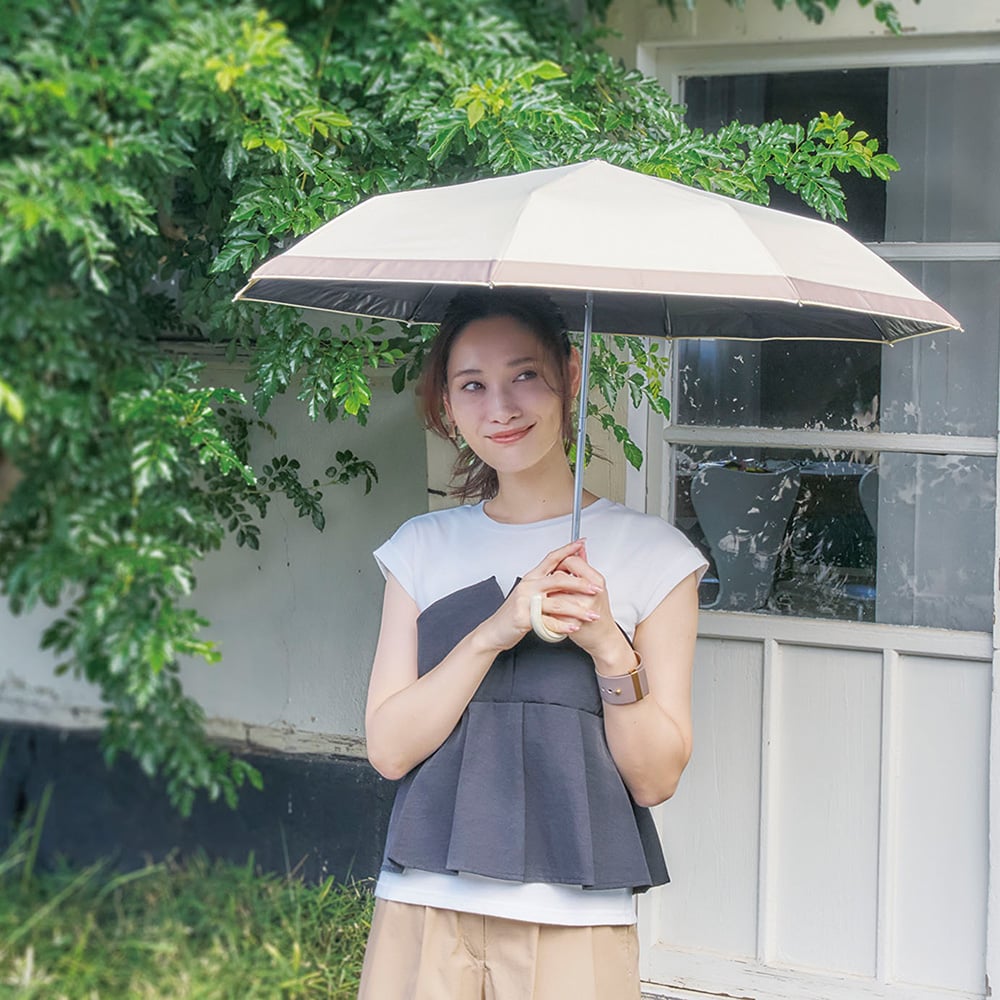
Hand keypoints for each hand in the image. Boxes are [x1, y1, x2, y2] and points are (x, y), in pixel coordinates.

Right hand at [476, 540, 604, 652]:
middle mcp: (528, 586)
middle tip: (596, 589)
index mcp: (532, 577)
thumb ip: (548, 582)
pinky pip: (549, 621)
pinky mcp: (524, 617)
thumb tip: (564, 572)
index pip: (552, 558)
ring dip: (578, 610)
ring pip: (557, 603)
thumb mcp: (531, 593)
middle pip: (558, 579)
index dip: (568, 549)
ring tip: (591, 616)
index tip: (582, 543)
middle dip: (581, 584)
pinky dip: (564, 626)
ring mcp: (525, 601)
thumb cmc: (516, 612)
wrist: (495, 630)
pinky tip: (574, 627)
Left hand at [545, 546, 623, 661]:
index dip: (561, 562)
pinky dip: (547, 609)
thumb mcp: (595, 586)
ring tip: (554, 599)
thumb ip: (584, 566)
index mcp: (597, 581)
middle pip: (560, 575)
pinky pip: (550, 609)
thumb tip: (578, 548)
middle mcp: (590, 592)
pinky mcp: (570, 621)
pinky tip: (552, 610)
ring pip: (552, 592)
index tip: (559, 567)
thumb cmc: (598, 611)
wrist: (602, 637)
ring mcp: (581, 607)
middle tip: (554, 584)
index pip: (572, 561)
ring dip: (549, 595)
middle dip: (553, 579)